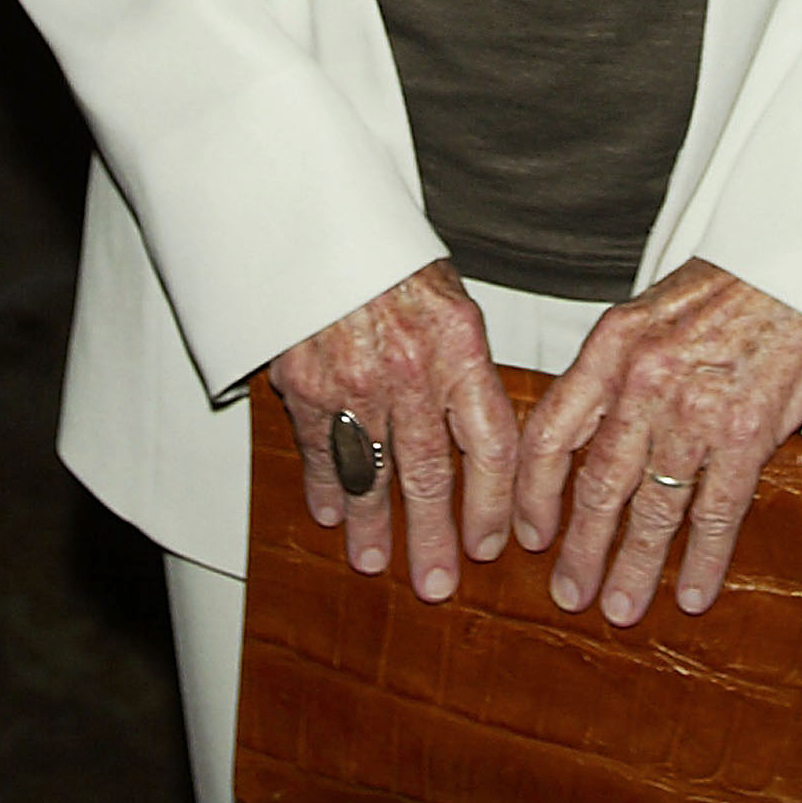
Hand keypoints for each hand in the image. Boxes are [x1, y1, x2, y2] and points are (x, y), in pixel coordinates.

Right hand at [268, 259, 518, 601]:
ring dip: (374, 526)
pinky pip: (321, 449)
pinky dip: (325, 487)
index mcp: (460, 346)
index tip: (495, 543)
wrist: (324, 218)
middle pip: (429, 475)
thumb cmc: (394, 260)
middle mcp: (410, 369)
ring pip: (371, 473)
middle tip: (438, 584)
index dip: (495, 504)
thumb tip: (494, 442)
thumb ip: (468, 369)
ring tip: (376, 562)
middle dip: (434, 539)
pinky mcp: (305, 381)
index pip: (491, 445)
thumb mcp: (452, 302)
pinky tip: (329, 513)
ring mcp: (354, 379)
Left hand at [512, 259, 801, 627]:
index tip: (531, 531)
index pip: (551, 432)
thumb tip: (592, 425)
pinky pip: (717, 512)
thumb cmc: (735, 280)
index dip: (534, 494)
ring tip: (623, 606)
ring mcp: (696, 411)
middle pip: (598, 484)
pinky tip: (693, 590)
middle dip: (580, 549)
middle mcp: (645, 382)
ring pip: (654, 509)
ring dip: (636, 566)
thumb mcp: (653, 308)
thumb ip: (619, 367)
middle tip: (571, 592)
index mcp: (612, 346)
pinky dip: (704, 560)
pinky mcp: (748, 434)